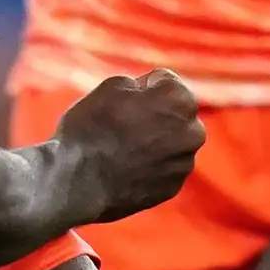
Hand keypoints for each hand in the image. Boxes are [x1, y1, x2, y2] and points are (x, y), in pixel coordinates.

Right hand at [50, 68, 203, 225]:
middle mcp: (192, 131)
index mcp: (180, 99)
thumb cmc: (90, 129)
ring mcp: (184, 163)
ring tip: (122, 151)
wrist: (77, 182)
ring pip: (171, 144)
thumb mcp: (109, 88)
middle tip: (123, 126)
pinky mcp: (172, 187)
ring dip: (155, 143)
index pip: (166, 82)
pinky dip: (150, 168)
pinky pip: (164, 170)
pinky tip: (125, 170)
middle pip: (175, 115)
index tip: (122, 102)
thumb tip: (147, 94)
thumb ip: (138, 85)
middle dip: (156, 116)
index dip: (141, 89)